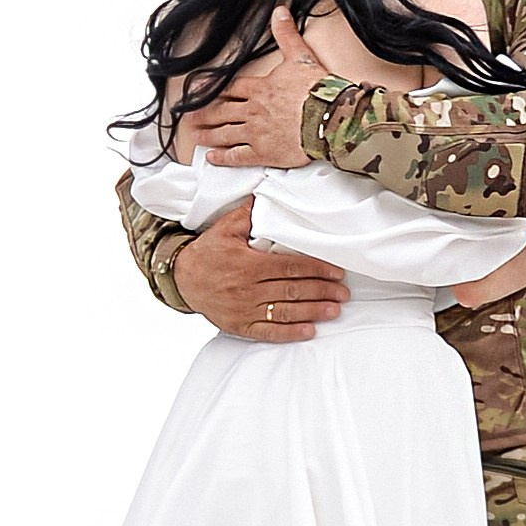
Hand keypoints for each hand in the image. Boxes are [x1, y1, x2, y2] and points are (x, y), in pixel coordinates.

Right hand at [172, 206, 347, 340]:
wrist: (182, 280)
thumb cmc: (207, 253)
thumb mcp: (224, 229)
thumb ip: (247, 213)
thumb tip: (264, 193)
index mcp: (248, 264)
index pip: (290, 267)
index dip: (316, 269)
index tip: (336, 272)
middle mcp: (248, 289)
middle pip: (292, 290)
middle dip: (322, 291)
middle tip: (343, 293)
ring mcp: (244, 310)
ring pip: (285, 312)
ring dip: (313, 311)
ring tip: (334, 310)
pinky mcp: (240, 326)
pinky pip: (268, 332)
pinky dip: (290, 333)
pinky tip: (309, 331)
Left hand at [181, 6, 331, 169]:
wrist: (327, 118)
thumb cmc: (316, 91)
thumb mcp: (300, 57)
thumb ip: (286, 35)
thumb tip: (279, 12)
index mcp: (259, 88)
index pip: (230, 88)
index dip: (213, 89)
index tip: (198, 91)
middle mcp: (252, 110)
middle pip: (222, 111)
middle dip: (204, 114)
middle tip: (189, 117)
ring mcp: (255, 133)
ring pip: (225, 133)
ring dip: (208, 134)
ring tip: (196, 136)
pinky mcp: (263, 153)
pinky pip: (237, 156)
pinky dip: (223, 157)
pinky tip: (213, 157)